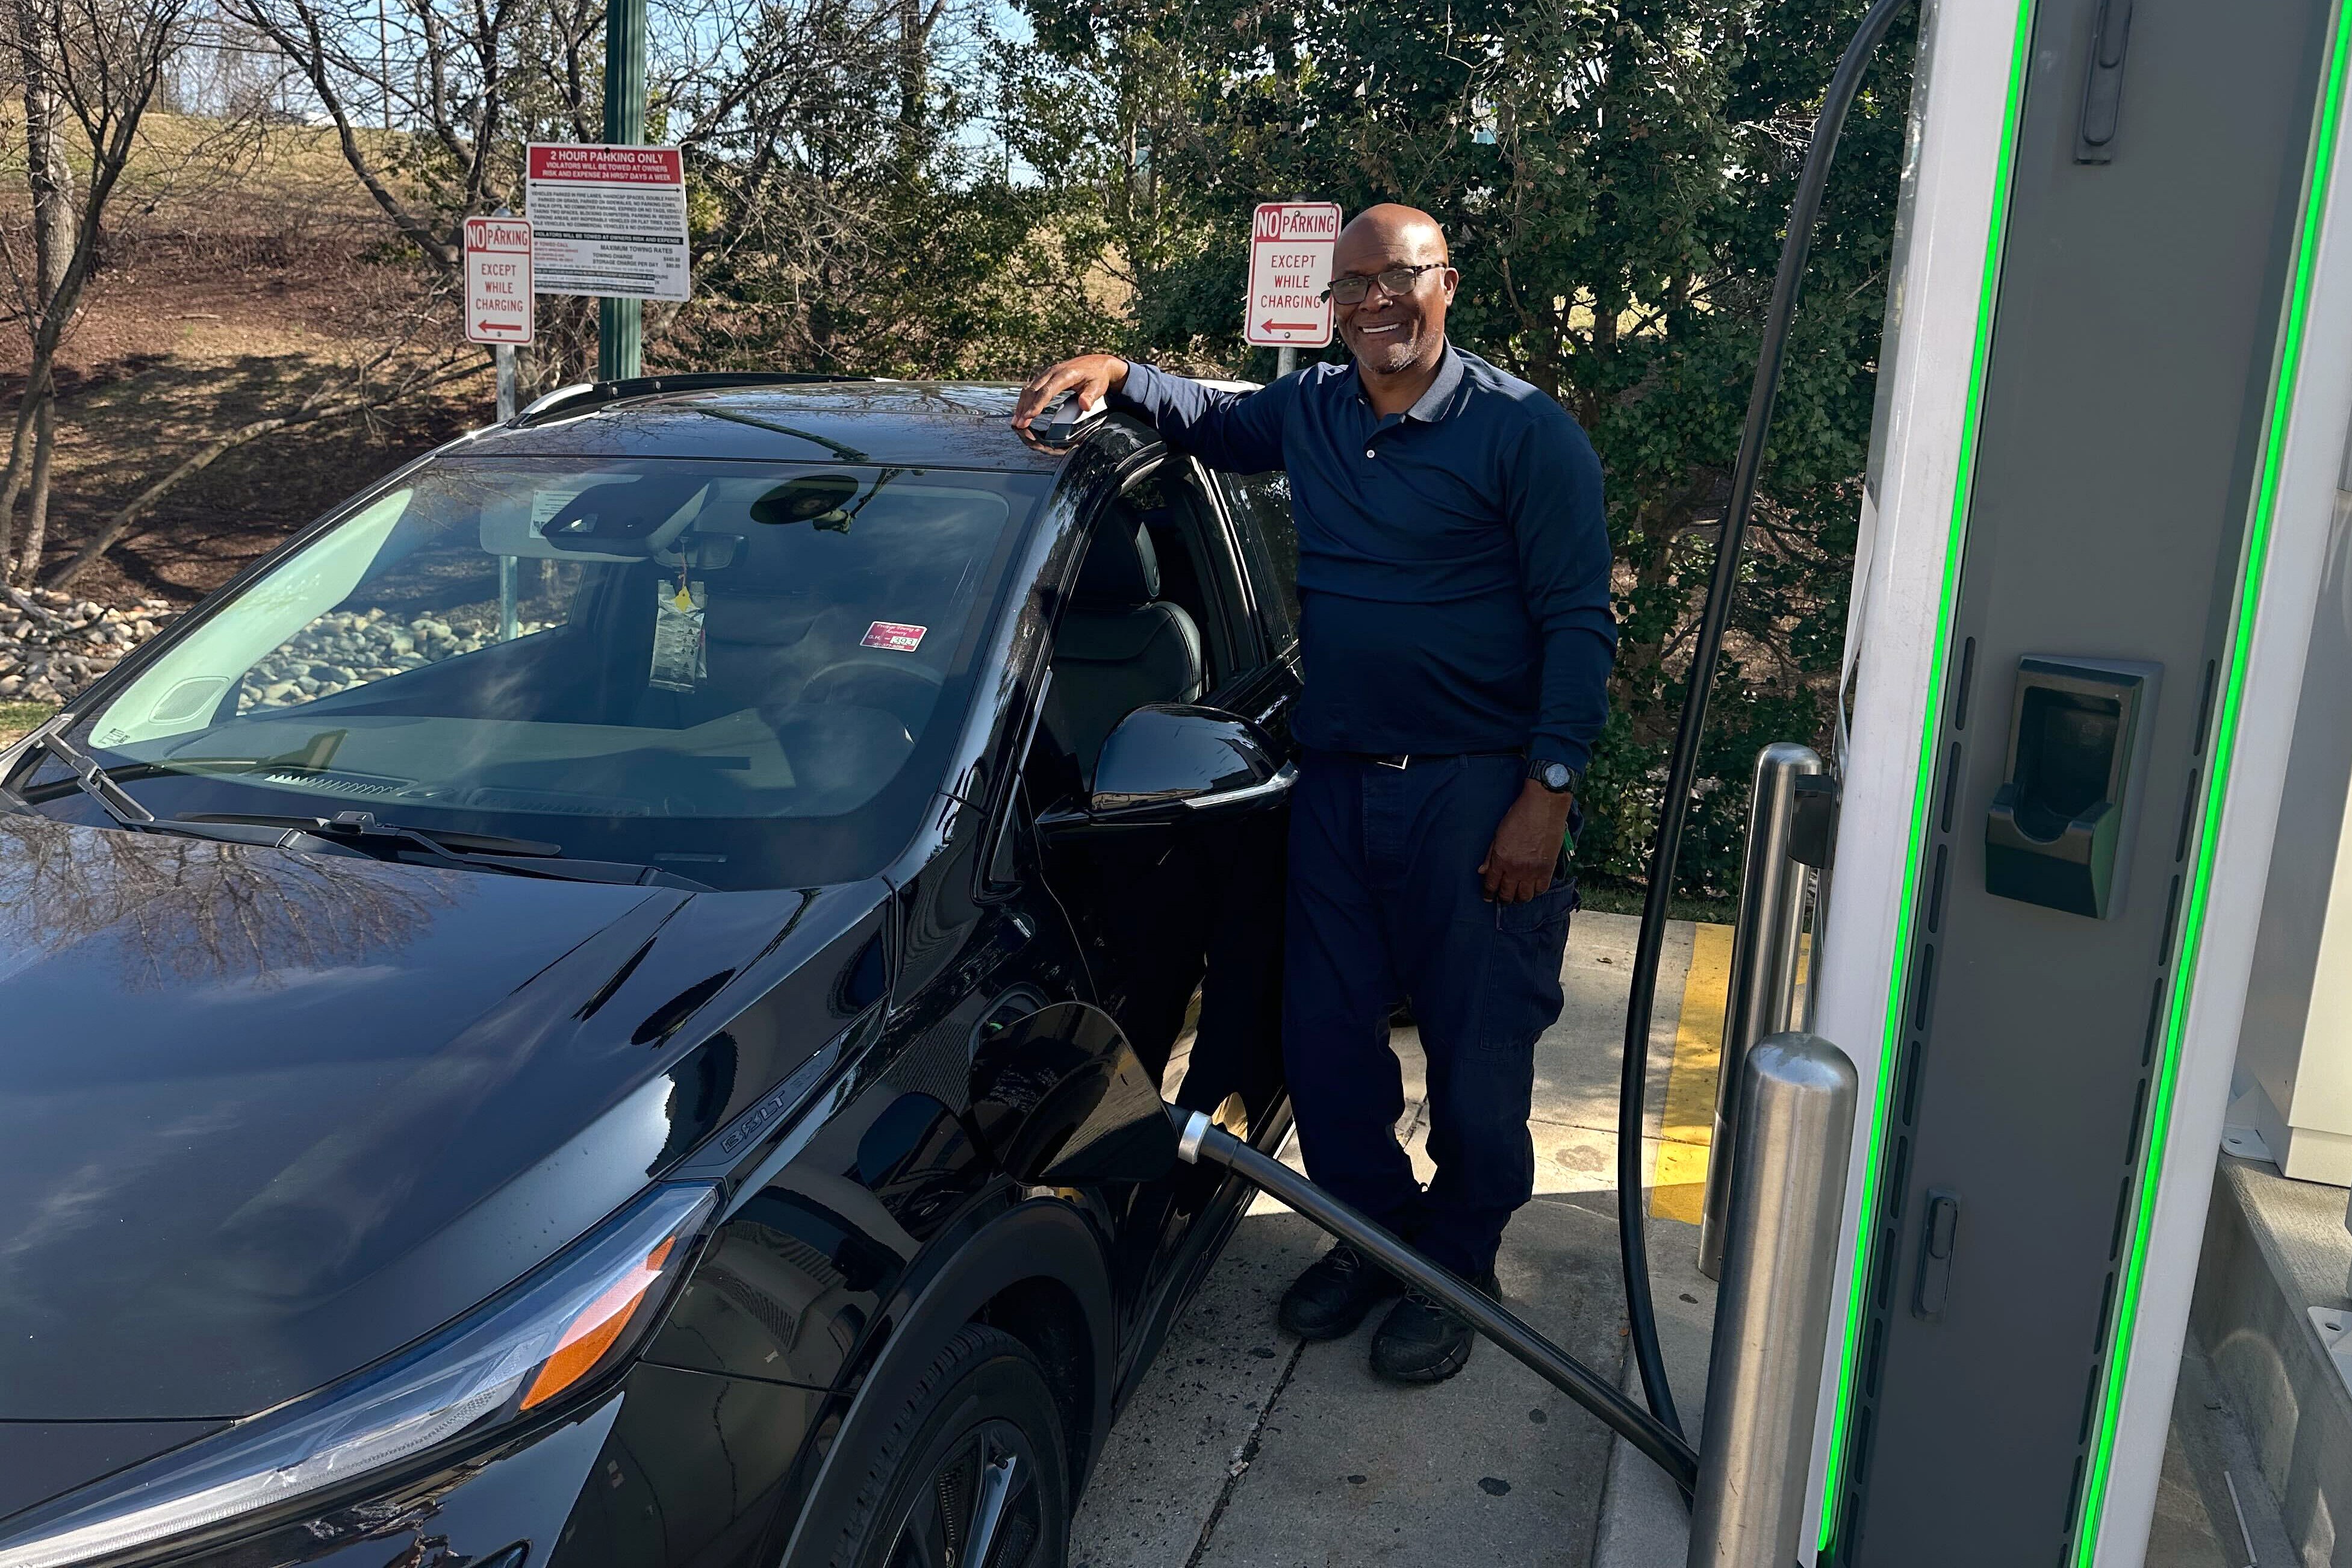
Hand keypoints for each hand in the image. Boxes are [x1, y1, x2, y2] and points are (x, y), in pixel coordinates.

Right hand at [1012, 354, 1129, 429]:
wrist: (1097, 364)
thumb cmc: (1097, 376)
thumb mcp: (1098, 386)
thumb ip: (1090, 396)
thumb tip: (1085, 406)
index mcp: (1066, 374)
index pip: (1048, 390)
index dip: (1037, 404)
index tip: (1029, 416)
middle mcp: (1053, 371)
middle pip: (1034, 390)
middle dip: (1024, 407)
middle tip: (1019, 424)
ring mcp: (1048, 373)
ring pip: (1029, 388)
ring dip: (1021, 405)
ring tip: (1016, 421)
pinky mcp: (1045, 376)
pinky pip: (1031, 388)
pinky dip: (1024, 400)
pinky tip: (1021, 411)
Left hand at [1479, 780, 1574, 903]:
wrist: (1543, 806)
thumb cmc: (1519, 815)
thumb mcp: (1498, 833)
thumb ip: (1490, 855)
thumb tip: (1482, 871)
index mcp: (1500, 859)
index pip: (1491, 884)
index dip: (1488, 893)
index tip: (1488, 897)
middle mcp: (1515, 869)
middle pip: (1507, 894)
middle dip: (1503, 898)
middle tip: (1503, 897)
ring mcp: (1533, 870)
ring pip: (1525, 896)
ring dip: (1520, 897)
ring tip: (1518, 894)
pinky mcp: (1548, 869)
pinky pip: (1542, 889)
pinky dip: (1536, 891)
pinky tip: (1533, 887)